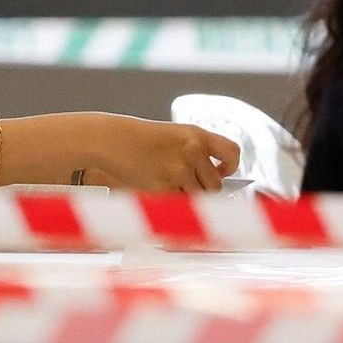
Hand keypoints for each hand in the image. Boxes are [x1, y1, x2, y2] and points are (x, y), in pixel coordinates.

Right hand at [75, 117, 240, 190]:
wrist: (110, 140)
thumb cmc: (138, 141)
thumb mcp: (174, 137)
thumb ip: (195, 154)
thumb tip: (216, 182)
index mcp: (197, 135)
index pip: (232, 152)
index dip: (231, 166)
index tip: (222, 172)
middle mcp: (193, 151)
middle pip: (215, 186)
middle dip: (204, 192)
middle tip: (185, 189)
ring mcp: (179, 169)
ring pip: (198, 199)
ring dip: (186, 201)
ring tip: (168, 189)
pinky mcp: (164, 186)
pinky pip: (177, 206)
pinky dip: (170, 206)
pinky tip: (158, 194)